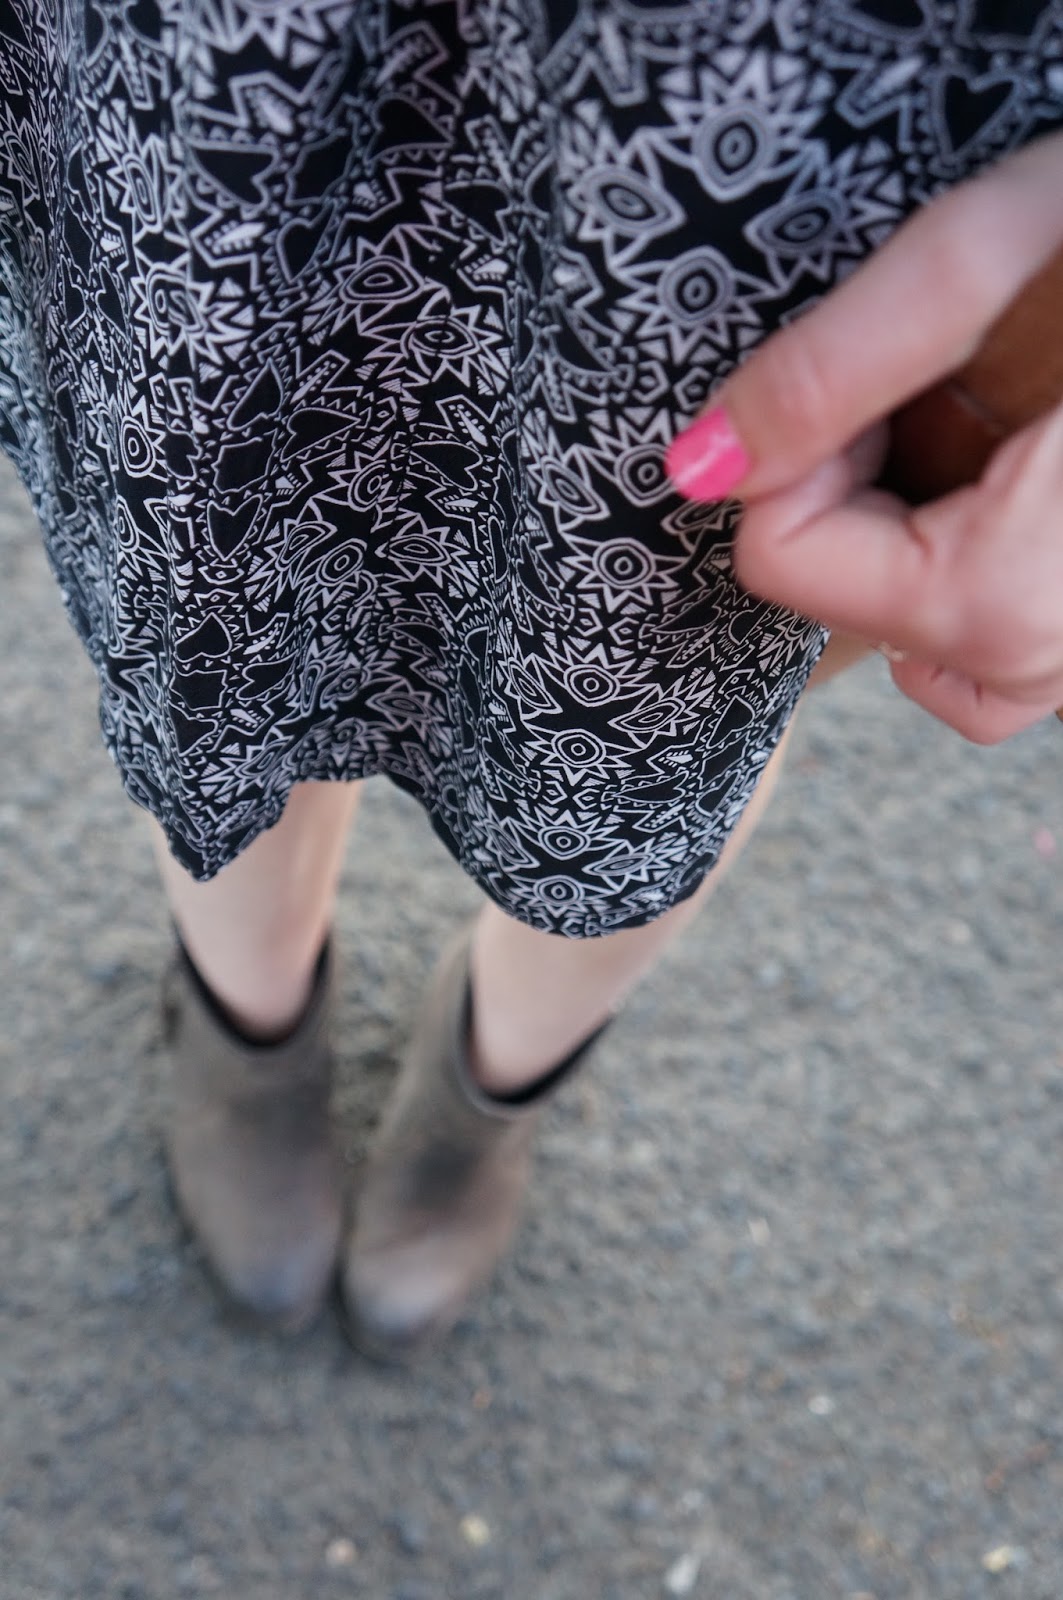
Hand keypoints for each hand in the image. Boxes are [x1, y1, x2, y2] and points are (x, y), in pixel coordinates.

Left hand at [666, 130, 1062, 743]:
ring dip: (914, 524)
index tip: (879, 372)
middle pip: (845, 592)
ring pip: (913, 629)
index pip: (782, 559)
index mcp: (1002, 600)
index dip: (801, 447)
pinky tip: (1026, 473)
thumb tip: (698, 468)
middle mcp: (1049, 660)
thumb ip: (824, 376)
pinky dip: (971, 564)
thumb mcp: (988, 266)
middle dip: (865, 477)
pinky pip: (989, 638)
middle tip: (962, 377)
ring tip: (1003, 420)